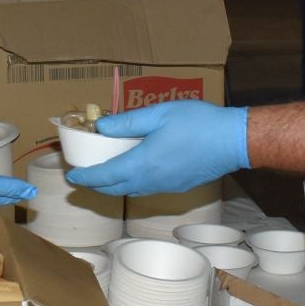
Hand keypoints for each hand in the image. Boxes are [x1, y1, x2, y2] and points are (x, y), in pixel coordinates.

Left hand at [65, 100, 249, 195]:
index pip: (104, 176)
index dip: (85, 177)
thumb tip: (101, 128)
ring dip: (113, 185)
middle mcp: (151, 181)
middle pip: (115, 189)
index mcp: (142, 163)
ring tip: (104, 174)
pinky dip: (131, 183)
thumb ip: (127, 122)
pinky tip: (134, 171)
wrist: (233, 142)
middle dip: (95, 185)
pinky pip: (146, 189)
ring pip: (131, 190)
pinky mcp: (177, 186)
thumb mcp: (158, 114)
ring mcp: (165, 186)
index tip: (71, 175)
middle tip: (82, 176)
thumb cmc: (198, 123)